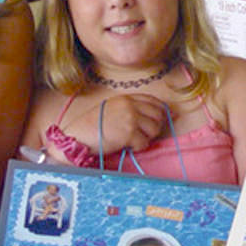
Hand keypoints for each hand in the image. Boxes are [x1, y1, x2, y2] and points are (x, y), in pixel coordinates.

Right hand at [46, 93, 170, 161]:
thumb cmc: (92, 126)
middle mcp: (130, 105)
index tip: (166, 117)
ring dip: (146, 138)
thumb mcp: (111, 109)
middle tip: (144, 134)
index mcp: (125, 98)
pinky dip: (138, 147)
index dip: (162, 110)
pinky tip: (127, 146)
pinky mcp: (129, 133)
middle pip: (158, 115)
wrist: (78, 137)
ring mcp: (130, 118)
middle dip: (155, 126)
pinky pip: (145, 142)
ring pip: (154, 129)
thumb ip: (131, 110)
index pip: (153, 100)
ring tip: (132, 140)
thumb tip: (158, 115)